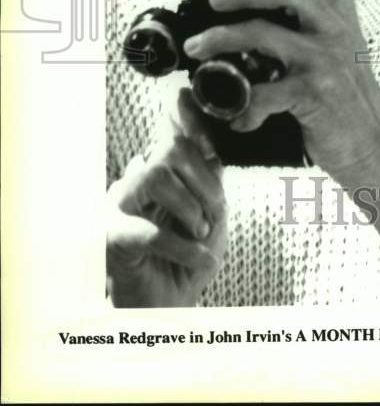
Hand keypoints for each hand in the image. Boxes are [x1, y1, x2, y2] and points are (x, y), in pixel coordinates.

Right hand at [107, 88, 227, 306]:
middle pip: (167, 149)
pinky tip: (202, 257)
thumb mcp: (212, 215)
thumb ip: (211, 180)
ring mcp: (117, 207)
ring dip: (190, 207)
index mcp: (157, 173)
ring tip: (201, 232)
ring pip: (154, 176)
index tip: (213, 138)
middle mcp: (134, 182)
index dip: (190, 122)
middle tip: (216, 211)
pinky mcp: (110, 238)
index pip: (172, 135)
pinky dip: (183, 246)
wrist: (170, 310)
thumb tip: (213, 146)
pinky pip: (149, 231)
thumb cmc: (190, 259)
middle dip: (203, 181)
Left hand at [182, 0, 379, 185]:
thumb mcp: (334, 41)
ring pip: (265, 33)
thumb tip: (242, 0)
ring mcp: (327, 59)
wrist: (375, 143)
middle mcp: (335, 25)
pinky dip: (242, 105)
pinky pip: (264, 92)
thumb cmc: (345, 92)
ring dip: (222, 38)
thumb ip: (303, 18)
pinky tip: (237, 115)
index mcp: (336, 5)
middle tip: (209, 0)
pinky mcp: (316, 94)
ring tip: (196, 48)